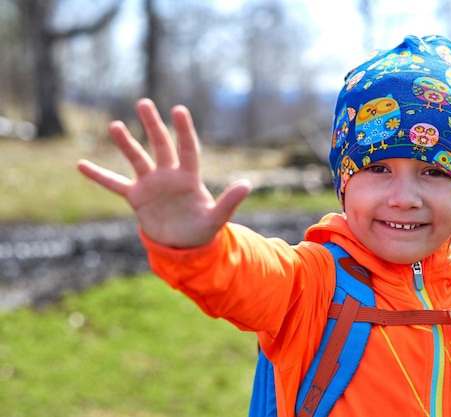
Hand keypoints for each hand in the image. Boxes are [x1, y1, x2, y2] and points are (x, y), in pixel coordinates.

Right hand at [77, 98, 251, 247]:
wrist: (183, 244)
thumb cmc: (202, 229)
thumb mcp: (216, 218)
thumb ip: (229, 201)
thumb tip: (248, 184)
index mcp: (189, 177)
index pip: (188, 149)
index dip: (184, 130)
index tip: (178, 109)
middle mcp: (169, 175)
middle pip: (160, 145)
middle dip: (153, 125)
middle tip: (144, 103)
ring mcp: (151, 184)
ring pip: (137, 158)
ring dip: (126, 143)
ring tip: (115, 125)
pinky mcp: (136, 197)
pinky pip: (114, 183)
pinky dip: (99, 175)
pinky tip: (81, 164)